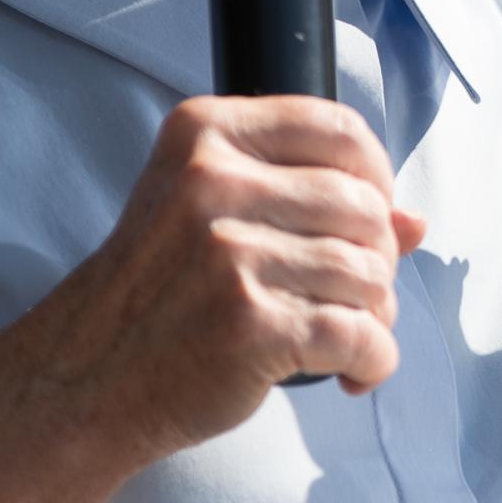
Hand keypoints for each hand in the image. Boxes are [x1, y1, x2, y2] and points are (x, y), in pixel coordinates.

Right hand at [27, 95, 429, 463]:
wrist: (86, 374)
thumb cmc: (153, 290)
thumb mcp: (203, 209)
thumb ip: (305, 198)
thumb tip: (415, 220)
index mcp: (205, 133)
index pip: (336, 128)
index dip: (376, 173)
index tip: (374, 213)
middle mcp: (215, 183)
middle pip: (363, 206)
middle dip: (378, 257)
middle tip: (356, 292)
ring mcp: (232, 254)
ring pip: (369, 273)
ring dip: (376, 314)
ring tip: (346, 333)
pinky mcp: (252, 325)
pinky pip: (359, 335)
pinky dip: (373, 360)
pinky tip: (351, 372)